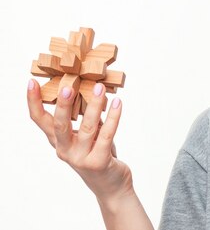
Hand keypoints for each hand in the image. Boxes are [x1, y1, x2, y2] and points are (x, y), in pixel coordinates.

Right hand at [27, 79, 133, 201]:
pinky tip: (118, 104)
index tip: (32, 83)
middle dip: (62, 105)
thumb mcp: (88, 137)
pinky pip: (107, 135)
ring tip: (100, 88)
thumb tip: (93, 91)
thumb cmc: (99, 156)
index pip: (40, 121)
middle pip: (59, 125)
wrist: (111, 187)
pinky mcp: (99, 162)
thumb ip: (87, 119)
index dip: (34, 102)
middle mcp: (66, 150)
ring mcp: (81, 158)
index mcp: (59, 142)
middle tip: (67, 86)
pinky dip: (113, 118)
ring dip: (95, 105)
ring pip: (88, 127)